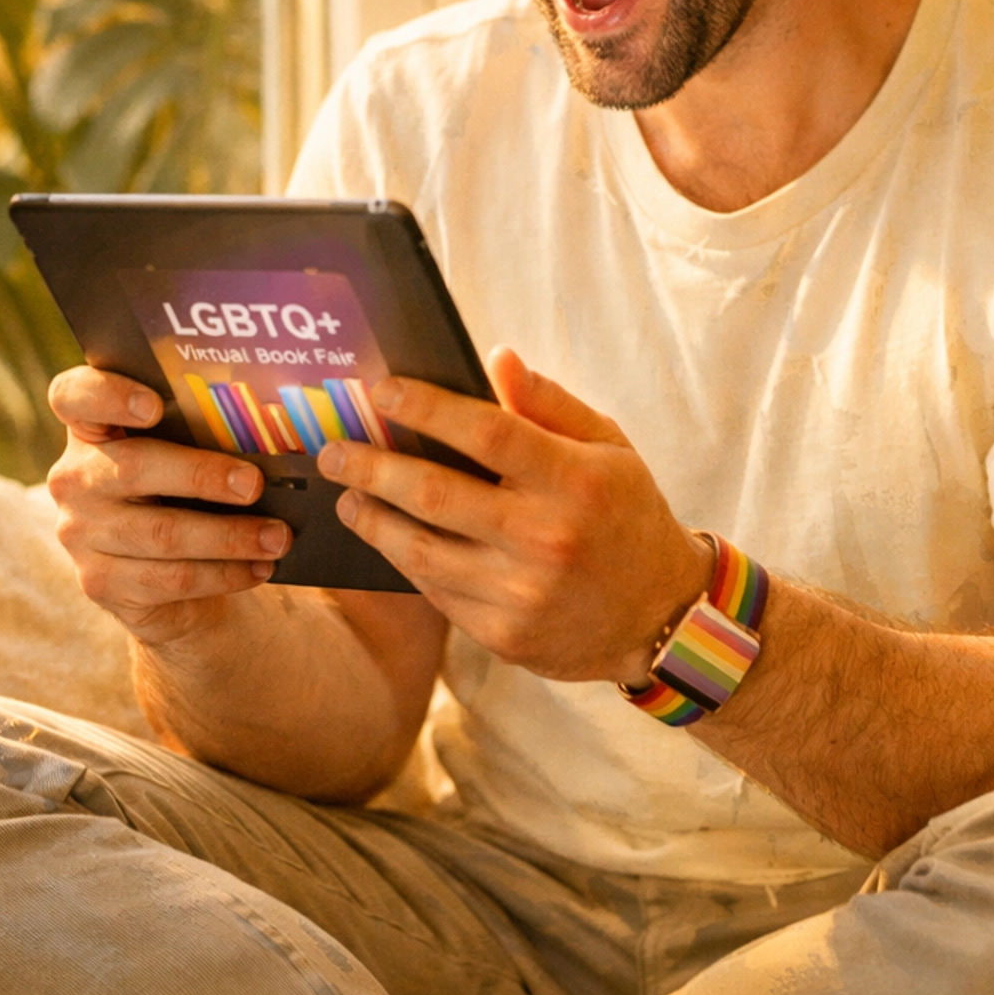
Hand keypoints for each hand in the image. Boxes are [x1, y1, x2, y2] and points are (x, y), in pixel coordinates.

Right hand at [46, 365, 292, 641]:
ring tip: (277, 537)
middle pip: (133, 468)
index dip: (108, 394)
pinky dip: (223, 574)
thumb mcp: (186, 454)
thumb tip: (272, 437)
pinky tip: (259, 567)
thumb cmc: (186, 492)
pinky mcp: (100, 582)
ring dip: (229, 536)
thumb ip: (203, 434)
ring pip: (161, 533)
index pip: (74, 396)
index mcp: (91, 428)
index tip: (155, 405)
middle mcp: (74, 478)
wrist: (167, 575)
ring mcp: (80, 533)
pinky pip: (170, 578)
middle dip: (202, 476)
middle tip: (255, 484)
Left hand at [319, 346, 710, 683]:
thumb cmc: (627, 517)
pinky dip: (403, 559)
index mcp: (575, 480)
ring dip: (372, 518)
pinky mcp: (502, 635)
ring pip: (420, 550)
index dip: (425, 408)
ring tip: (347, 495)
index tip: (381, 391)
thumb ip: (550, 403)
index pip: (485, 432)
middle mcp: (546, 537)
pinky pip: (435, 591)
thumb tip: (496, 359)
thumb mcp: (609, 447)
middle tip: (334, 450)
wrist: (658, 616)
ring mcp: (521, 593)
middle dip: (371, 466)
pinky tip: (387, 535)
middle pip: (434, 493)